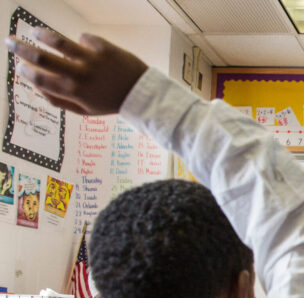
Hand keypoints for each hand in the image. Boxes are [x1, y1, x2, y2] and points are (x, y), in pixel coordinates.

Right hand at [5, 28, 146, 114]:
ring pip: (58, 41)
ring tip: (33, 32)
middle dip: (20, 48)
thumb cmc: (109, 103)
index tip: (18, 66)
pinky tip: (81, 45)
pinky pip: (84, 38)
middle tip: (9, 41)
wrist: (142, 94)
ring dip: (41, 34)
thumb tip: (36, 86)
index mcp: (73, 92)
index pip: (39, 78)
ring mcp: (91, 59)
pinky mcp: (104, 47)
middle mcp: (79, 74)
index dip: (25, 71)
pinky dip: (80, 41)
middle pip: (42, 57)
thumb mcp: (84, 110)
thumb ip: (59, 100)